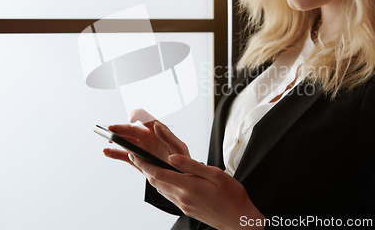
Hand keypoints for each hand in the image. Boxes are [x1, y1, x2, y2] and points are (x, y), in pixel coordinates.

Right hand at [103, 109, 189, 172]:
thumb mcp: (179, 148)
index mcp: (157, 131)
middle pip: (131, 130)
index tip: (131, 119)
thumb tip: (157, 126)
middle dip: (120, 128)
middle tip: (111, 129)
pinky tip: (106, 152)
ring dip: (115, 139)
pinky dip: (114, 154)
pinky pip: (123, 155)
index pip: (146, 118)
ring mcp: (141, 148)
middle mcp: (147, 137)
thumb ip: (168, 137)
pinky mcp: (137, 160)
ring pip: (125, 141)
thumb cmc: (182, 160)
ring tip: (107, 139)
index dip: (137, 115)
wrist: (180, 178)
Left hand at [130, 153, 265, 229]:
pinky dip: (162, 185)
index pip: (158, 173)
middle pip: (155, 182)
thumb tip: (171, 157)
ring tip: (147, 164)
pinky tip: (165, 178)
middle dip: (144, 168)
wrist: (240, 220)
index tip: (134, 154)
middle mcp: (182, 197)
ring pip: (161, 189)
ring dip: (152, 177)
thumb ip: (191, 165)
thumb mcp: (215, 174)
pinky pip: (169, 196)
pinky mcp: (186, 210)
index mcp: (188, 186)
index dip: (143, 163)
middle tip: (136, 156)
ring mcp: (183, 205)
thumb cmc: (232, 195)